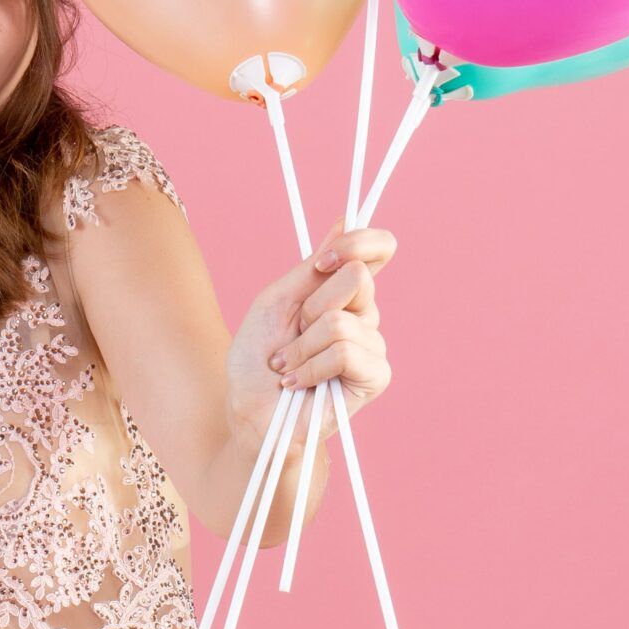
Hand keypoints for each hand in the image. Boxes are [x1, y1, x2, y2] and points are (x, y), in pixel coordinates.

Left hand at [224, 223, 397, 439]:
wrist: (250, 409)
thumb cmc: (258, 358)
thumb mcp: (276, 300)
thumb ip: (312, 266)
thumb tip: (344, 220)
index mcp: (342, 291)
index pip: (378, 248)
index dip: (359, 242)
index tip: (322, 262)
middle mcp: (363, 314)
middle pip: (356, 277)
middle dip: (310, 306)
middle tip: (292, 333)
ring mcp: (372, 345)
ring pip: (342, 320)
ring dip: (301, 345)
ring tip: (289, 365)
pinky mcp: (375, 376)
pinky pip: (345, 352)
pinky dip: (310, 367)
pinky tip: (298, 382)